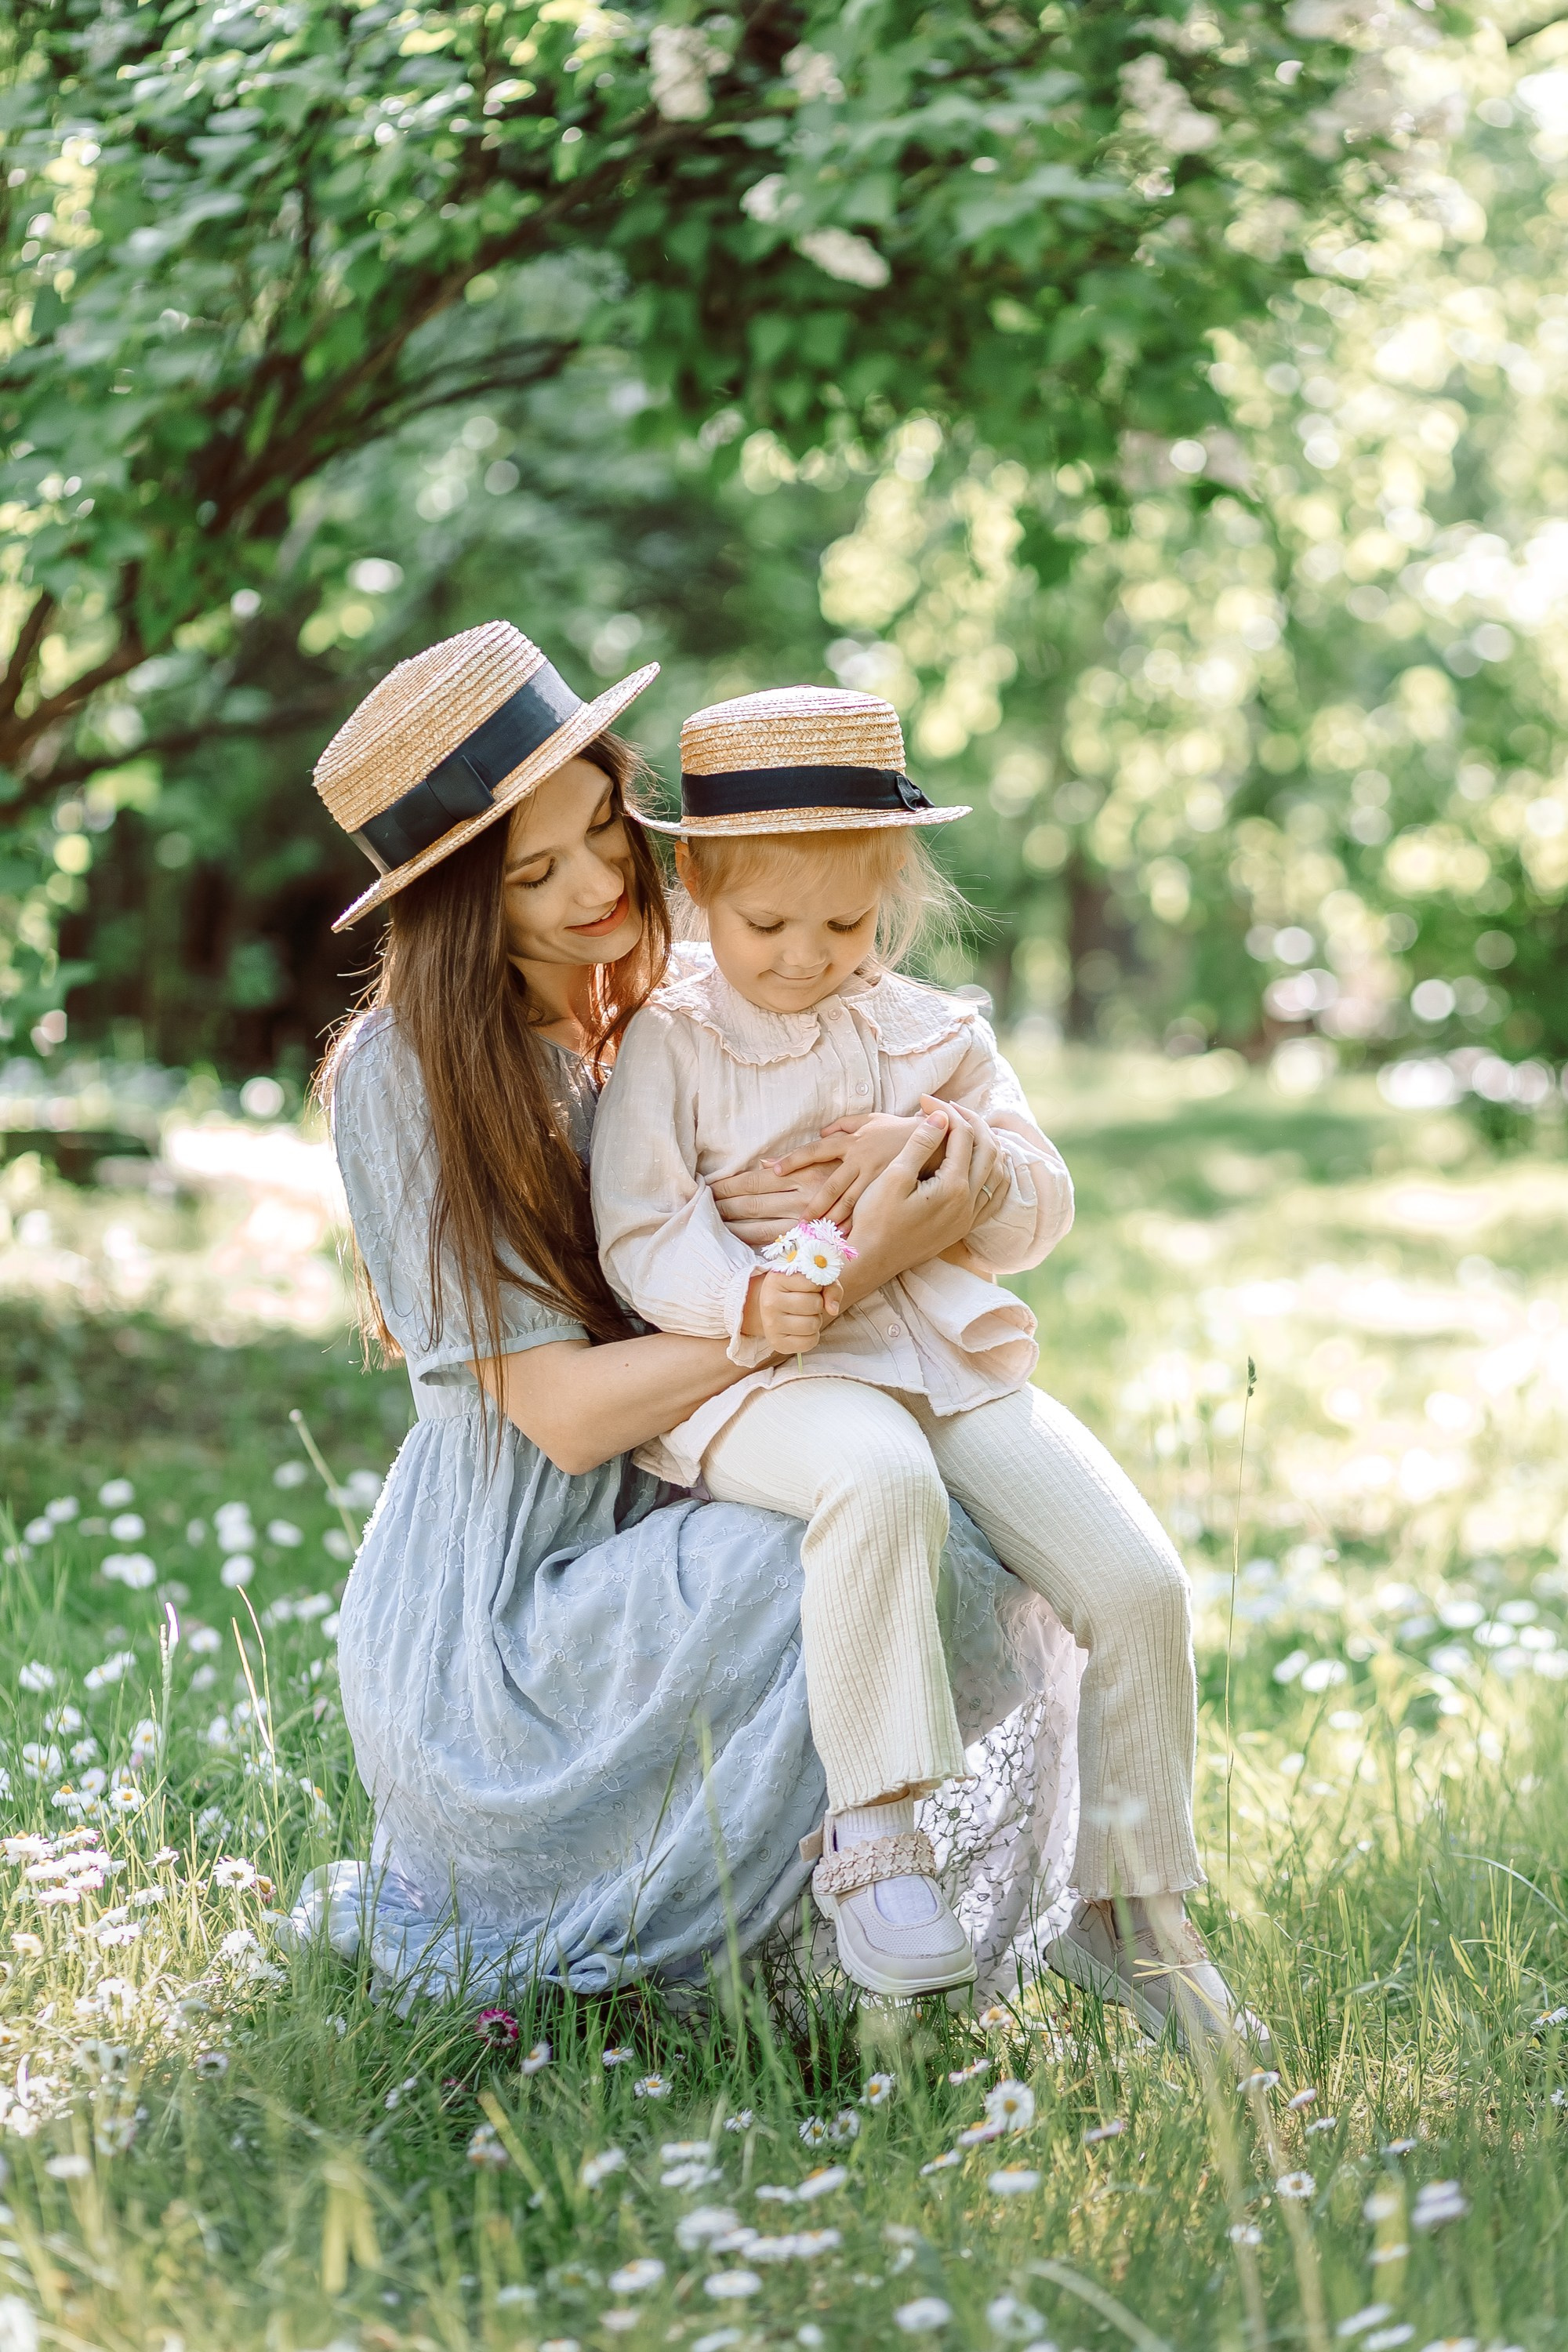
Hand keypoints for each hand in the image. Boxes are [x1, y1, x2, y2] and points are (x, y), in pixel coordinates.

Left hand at [711, 1113, 944, 1242]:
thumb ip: (846, 1124)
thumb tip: (822, 1131)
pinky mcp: (892, 1190)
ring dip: (833, 1223)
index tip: (771, 1170)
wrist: (938, 1136)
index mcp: (852, 1141)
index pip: (815, 1150)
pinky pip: (873, 1211)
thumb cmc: (901, 1129)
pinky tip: (849, 1242)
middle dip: (813, 1207)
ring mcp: (876, 1178)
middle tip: (798, 1225)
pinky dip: (860, 1226)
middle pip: (829, 1186)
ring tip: (818, 1240)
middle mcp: (860, 1160)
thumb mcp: (872, 1119)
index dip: (793, 1160)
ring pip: (849, 1204)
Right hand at [741, 1269, 837, 1354]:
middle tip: (806, 1303)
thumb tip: (833, 1309)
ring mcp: (771, 1324)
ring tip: (804, 1315)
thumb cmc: (797, 1290)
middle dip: (818, 1304)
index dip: (818, 1285)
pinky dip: (812, 1336)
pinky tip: (801, 1329)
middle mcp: (770, 1301)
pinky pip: (809, 1342)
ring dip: (815, 1320)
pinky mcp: (777, 1343)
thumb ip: (829, 1286)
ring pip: (813, 1324)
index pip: (814, 1281)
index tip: (808, 1286)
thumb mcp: (813, 1280)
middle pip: (815, 1304)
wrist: (774, 1307)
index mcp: (777, 1278)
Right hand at [834, 1101, 999, 1298]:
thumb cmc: (876, 1219)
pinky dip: (991, 1171)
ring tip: (965, 1128)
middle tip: (949, 1107)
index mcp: (953, 1187)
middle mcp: (969, 1203)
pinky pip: (993, 1194)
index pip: (962, 1135)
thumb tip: (941, 1116)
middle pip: (988, 1149)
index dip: (945, 1111)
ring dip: (985, 1144)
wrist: (872, 1260)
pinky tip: (978, 1162)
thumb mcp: (894, 1177)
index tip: (925, 1100)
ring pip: (997, 1172)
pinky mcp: (963, 1227)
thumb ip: (920, 1145)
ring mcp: (969, 1217)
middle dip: (971, 1121)